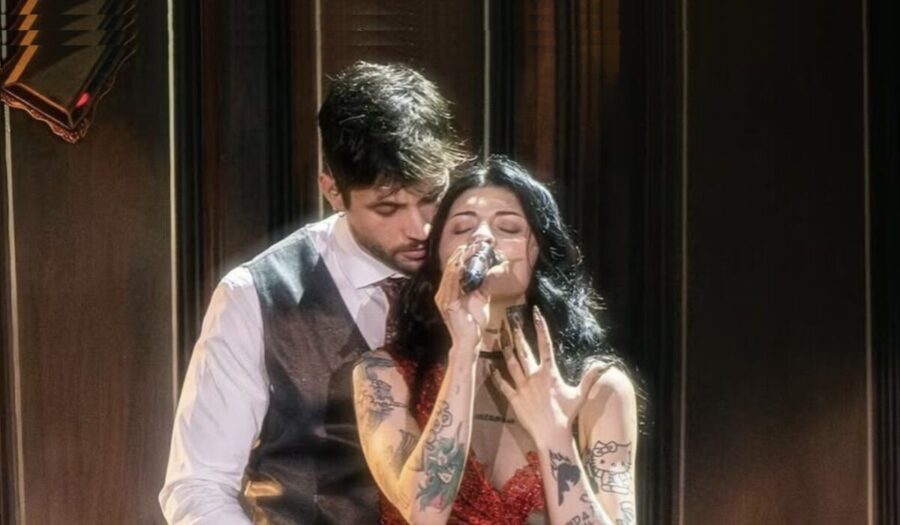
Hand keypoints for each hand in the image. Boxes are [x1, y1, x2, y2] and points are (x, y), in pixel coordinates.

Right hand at [434, 245, 490, 358]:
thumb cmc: (473, 322)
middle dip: (462, 253)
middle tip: (474, 243)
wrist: (469, 340)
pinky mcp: (449, 304)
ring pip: (451, 272)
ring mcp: (444, 298)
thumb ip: (484, 284)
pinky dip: (460, 272)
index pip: (452, 267)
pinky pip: (453, 283)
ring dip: (462, 259)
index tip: (473, 245)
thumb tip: (494, 270)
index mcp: (448, 290)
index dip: (461, 254)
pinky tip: (467, 264)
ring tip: (472, 249)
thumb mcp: (480, 298)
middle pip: (451, 266)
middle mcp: (443, 292)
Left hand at [491, 307, 611, 442]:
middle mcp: (534, 376)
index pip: (545, 344)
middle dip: (517, 334)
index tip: (535, 313)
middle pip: (524, 350)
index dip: (541, 327)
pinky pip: (503, 384)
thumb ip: (589, 378)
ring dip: (506, 350)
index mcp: (550, 372)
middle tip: (511, 320)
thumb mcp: (580, 394)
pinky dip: (497, 376)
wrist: (552, 434)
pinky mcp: (514, 398)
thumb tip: (604, 364)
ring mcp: (522, 386)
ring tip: (501, 338)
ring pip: (511, 363)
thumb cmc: (567, 415)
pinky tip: (492, 368)